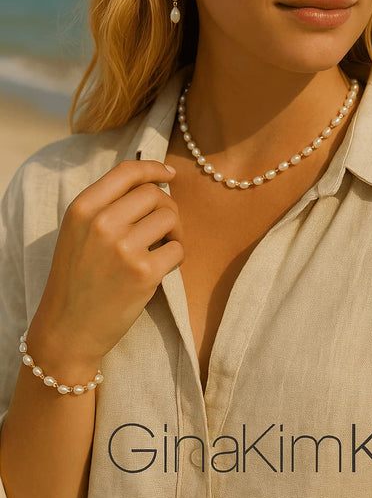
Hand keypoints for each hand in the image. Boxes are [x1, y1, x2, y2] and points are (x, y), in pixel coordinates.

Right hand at [26, 160, 183, 372]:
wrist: (67, 329)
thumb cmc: (77, 278)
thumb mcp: (77, 232)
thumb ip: (106, 205)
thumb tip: (153, 181)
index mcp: (82, 208)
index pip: (127, 171)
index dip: (153, 168)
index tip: (169, 174)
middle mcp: (101, 223)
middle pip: (154, 193)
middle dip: (167, 206)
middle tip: (164, 226)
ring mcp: (123, 248)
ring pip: (169, 217)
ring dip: (175, 230)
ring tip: (163, 246)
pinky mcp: (143, 273)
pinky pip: (178, 249)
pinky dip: (176, 255)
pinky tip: (162, 266)